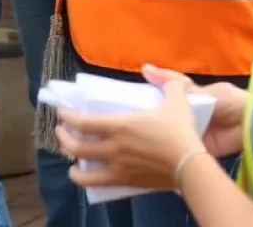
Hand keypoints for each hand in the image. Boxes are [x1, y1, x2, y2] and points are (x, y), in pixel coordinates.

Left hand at [56, 78, 207, 191]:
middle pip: (76, 146)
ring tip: (68, 155)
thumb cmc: (180, 132)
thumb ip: (167, 81)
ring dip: (71, 162)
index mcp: (119, 125)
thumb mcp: (176, 100)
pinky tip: (84, 176)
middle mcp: (113, 147)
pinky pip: (99, 184)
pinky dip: (86, 180)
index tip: (61, 112)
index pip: (82, 122)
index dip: (66, 117)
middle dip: (63, 138)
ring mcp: (119, 167)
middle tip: (60, 130)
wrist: (192, 167)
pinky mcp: (127, 182)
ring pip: (84, 169)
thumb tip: (151, 68)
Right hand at [142, 64, 247, 157]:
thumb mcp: (202, 90)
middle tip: (128, 106)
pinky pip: (177, 142)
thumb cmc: (230, 103)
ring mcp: (190, 129)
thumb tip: (146, 69)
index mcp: (191, 95)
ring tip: (133, 120)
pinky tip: (147, 137)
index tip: (134, 82)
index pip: (167, 88)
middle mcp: (188, 111)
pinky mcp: (193, 146)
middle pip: (165, 107)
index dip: (153, 85)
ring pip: (168, 125)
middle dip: (150, 107)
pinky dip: (166, 140)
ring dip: (155, 123)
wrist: (250, 128)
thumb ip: (176, 86)